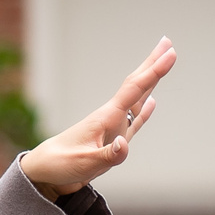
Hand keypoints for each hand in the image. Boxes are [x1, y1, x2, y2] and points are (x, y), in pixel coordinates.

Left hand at [20, 37, 175, 199]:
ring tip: (161, 64)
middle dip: (152, 65)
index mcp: (105, 118)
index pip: (134, 90)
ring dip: (150, 81)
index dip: (154, 72)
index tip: (170, 53)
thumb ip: (107, 156)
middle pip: (136, 86)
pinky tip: (151, 102)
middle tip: (167, 43)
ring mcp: (112, 127)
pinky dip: (144, 111)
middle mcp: (110, 117)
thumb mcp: (84, 163)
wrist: (44, 172)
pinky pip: (133, 121)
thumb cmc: (60, 165)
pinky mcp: (112, 140)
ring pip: (136, 99)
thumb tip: (124, 144)